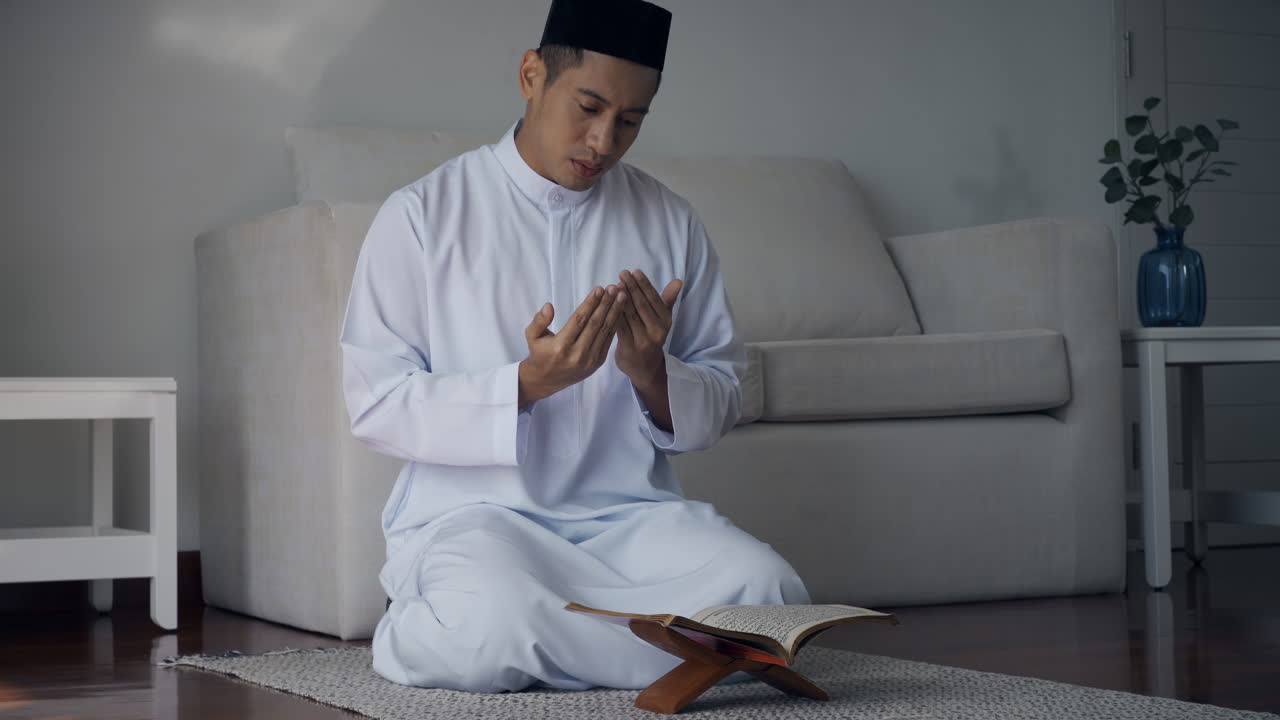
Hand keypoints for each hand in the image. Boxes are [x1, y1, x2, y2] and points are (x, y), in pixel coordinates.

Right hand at [519, 285, 624, 405]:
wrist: (547, 380)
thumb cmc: (539, 353)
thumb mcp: (532, 336)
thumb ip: (539, 320)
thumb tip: (549, 306)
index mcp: (561, 346)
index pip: (579, 320)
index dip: (591, 303)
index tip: (599, 289)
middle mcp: (577, 354)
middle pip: (595, 324)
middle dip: (606, 304)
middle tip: (614, 288)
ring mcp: (589, 360)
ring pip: (604, 331)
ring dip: (615, 312)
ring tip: (621, 296)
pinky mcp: (597, 363)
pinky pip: (608, 340)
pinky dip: (615, 324)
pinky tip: (620, 311)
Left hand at [615, 269, 681, 384]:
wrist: (645, 367)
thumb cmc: (651, 336)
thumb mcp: (662, 319)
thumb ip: (667, 300)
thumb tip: (678, 281)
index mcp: (666, 322)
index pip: (654, 299)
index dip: (644, 284)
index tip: (635, 271)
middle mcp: (657, 331)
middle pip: (641, 305)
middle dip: (631, 287)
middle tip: (622, 273)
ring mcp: (643, 341)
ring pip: (629, 315)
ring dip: (620, 298)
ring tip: (613, 285)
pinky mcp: (629, 348)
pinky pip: (619, 326)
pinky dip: (613, 313)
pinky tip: (606, 302)